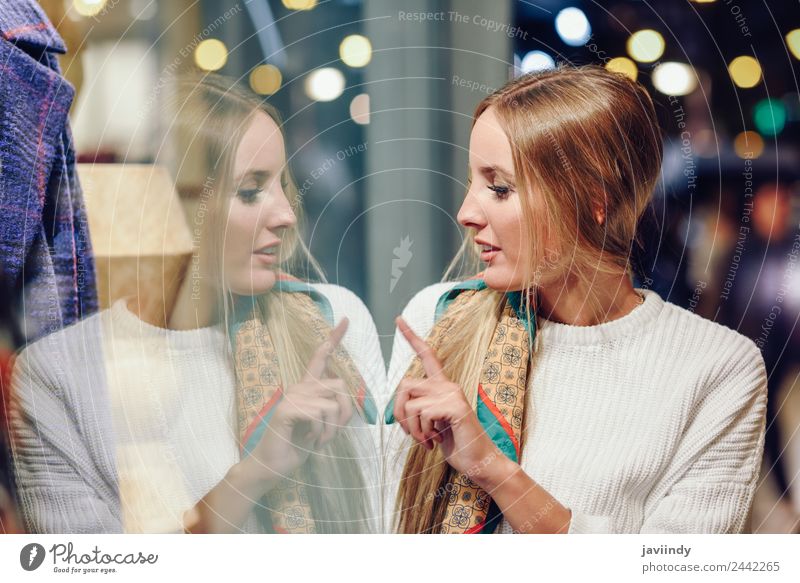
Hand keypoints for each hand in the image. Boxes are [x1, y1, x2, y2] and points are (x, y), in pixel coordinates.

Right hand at [245, 318, 353, 486]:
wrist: (273, 465)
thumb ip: (336, 410)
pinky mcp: (287, 410)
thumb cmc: (299, 445)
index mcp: (307, 388)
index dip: (334, 339)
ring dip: (331, 428)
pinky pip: (319, 414)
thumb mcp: (325, 427)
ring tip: (317, 439)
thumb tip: (345, 398)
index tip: (345, 320)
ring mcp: (292, 397)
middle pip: (339, 385)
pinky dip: (320, 432)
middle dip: (343, 413)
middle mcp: (299, 387)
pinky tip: (308, 440)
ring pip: (332, 403)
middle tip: (329, 433)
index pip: (320, 358)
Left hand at [393, 316, 497, 476]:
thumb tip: (398, 411)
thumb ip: (417, 411)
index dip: (412, 337)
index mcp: (441, 387)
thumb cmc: (454, 443)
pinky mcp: (455, 406)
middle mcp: (447, 385)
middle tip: (411, 434)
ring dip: (413, 428)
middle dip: (398, 413)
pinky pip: (422, 413)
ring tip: (427, 439)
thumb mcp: (430, 425)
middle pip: (404, 385)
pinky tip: (436, 440)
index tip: (399, 319)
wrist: (477, 461)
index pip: (427, 356)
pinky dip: (423, 432)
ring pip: (410, 403)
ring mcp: (452, 394)